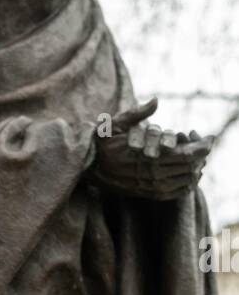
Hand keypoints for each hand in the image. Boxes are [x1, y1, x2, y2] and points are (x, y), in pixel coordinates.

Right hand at [91, 97, 212, 199]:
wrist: (85, 167)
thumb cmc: (100, 142)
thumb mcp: (115, 123)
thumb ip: (137, 113)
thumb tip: (156, 101)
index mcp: (147, 155)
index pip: (186, 154)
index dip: (201, 146)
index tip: (209, 138)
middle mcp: (149, 173)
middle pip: (188, 167)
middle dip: (201, 156)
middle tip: (206, 146)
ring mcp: (147, 186)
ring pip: (183, 181)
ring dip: (195, 171)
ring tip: (200, 161)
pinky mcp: (144, 194)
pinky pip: (172, 194)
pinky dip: (185, 186)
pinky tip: (189, 178)